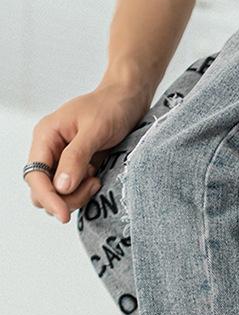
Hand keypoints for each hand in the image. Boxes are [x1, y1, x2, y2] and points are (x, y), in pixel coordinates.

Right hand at [25, 81, 150, 222]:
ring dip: (77, 195)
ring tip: (96, 178)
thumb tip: (61, 187)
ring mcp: (63, 161)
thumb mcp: (94, 130)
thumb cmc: (111, 107)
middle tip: (91, 185)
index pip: (35, 176)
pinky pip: (73, 191)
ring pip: (58, 194)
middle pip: (43, 190)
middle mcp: (50, 150)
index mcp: (46, 137)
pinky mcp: (78, 168)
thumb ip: (76, 158)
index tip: (64, 215)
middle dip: (64, 197)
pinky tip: (98, 178)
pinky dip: (84, 192)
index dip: (48, 198)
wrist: (128, 99)